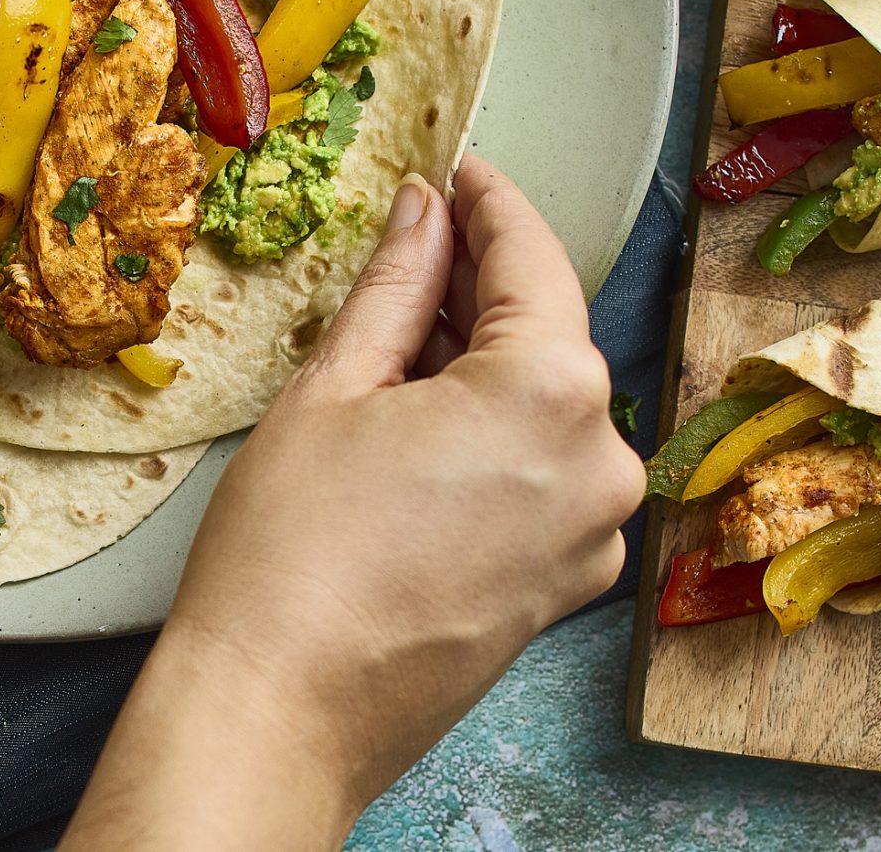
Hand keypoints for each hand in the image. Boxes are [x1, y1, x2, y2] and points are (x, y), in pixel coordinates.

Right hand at [64, 157, 645, 848]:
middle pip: (546, 332)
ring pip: (545, 404)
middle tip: (408, 241)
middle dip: (479, 284)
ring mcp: (592, 532)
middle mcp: (599, 460)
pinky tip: (419, 420)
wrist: (281, 711)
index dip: (485, 201)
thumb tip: (425, 211)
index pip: (530, 257)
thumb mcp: (335, 387)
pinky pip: (543, 471)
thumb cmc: (291, 555)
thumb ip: (398, 285)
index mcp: (552, 392)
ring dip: (483, 360)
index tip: (453, 168)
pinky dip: (493, 432)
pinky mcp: (568, 583)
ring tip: (396, 337)